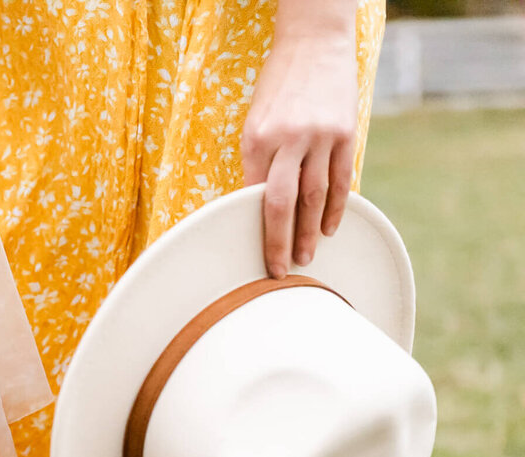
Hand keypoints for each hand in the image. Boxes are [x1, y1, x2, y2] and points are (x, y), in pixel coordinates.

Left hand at [242, 35, 358, 277]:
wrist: (313, 44)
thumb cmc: (277, 88)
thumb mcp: (254, 121)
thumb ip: (257, 161)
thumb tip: (256, 205)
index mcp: (256, 139)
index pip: (254, 195)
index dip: (254, 227)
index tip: (253, 253)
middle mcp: (287, 139)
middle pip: (282, 204)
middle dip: (279, 242)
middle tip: (280, 271)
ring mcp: (320, 137)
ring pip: (315, 197)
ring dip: (310, 232)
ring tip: (305, 257)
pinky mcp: (346, 133)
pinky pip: (341, 180)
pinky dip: (335, 208)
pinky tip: (328, 229)